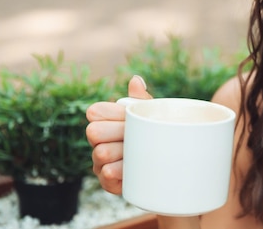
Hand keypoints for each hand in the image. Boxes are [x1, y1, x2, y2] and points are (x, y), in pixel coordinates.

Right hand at [86, 75, 151, 193]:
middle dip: (118, 131)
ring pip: (101, 153)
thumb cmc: (154, 132)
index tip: (129, 116)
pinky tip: (133, 169)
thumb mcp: (150, 115)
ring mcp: (100, 162)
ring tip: (140, 152)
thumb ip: (140, 99)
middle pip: (94, 131)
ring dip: (123, 152)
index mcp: (105, 121)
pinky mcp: (107, 182)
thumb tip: (136, 80)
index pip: (95, 111)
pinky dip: (122, 171)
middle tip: (138, 134)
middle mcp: (98, 141)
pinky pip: (107, 175)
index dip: (113, 113)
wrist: (169, 164)